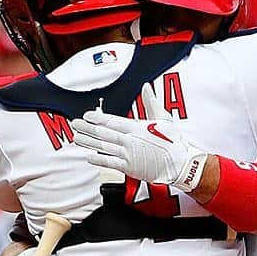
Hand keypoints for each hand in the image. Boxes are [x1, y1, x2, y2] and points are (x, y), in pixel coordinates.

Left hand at [71, 109, 208, 191]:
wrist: (181, 164)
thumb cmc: (173, 141)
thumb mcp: (163, 117)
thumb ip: (151, 102)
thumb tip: (146, 87)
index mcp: (136, 128)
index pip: (111, 121)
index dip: (97, 118)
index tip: (86, 115)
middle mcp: (129, 141)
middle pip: (103, 134)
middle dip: (87, 129)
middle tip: (75, 124)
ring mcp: (128, 155)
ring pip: (103, 147)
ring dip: (88, 142)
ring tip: (77, 138)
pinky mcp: (130, 168)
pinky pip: (110, 163)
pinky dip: (98, 160)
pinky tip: (88, 156)